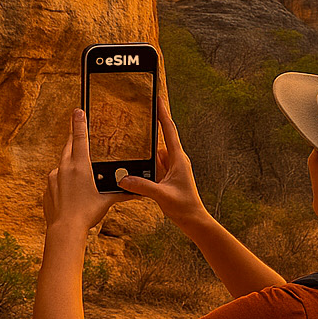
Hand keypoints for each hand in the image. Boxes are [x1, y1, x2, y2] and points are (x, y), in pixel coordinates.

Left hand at [43, 108, 128, 236]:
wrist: (65, 228)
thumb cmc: (87, 213)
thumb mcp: (106, 201)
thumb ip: (121, 193)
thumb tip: (138, 192)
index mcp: (80, 166)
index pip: (79, 138)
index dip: (79, 122)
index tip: (77, 110)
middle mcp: (64, 168)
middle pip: (68, 146)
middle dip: (73, 137)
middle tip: (75, 128)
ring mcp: (54, 178)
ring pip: (62, 165)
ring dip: (70, 165)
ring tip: (79, 174)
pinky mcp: (48, 188)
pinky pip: (56, 180)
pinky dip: (63, 182)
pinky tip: (70, 193)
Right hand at [115, 91, 208, 228]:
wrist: (194, 220)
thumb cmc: (184, 207)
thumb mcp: (161, 195)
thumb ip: (142, 186)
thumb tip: (123, 179)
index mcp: (178, 159)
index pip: (169, 130)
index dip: (163, 113)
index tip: (158, 98)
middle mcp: (176, 160)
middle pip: (161, 139)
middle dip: (151, 128)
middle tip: (139, 115)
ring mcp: (172, 168)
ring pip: (156, 154)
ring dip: (146, 152)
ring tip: (132, 143)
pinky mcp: (168, 177)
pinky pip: (154, 166)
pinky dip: (146, 165)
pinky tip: (135, 168)